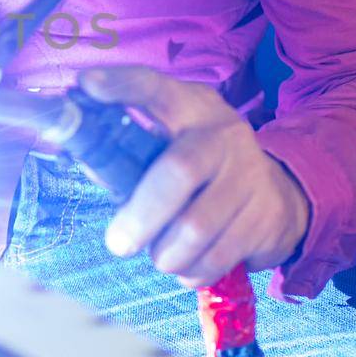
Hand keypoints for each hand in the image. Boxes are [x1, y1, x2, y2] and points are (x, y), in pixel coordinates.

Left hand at [81, 66, 309, 287]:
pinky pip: (217, 257)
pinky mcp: (266, 216)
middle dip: (141, 216)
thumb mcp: (173, 143)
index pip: (154, 87)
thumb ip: (129, 149)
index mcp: (190, 108)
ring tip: (161, 254)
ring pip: (196, 228)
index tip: (89, 85)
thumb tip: (77, 154)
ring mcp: (250, 174)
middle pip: (179, 171)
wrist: (278, 194)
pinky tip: (188, 263)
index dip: (122, 85)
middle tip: (118, 243)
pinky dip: (192, 271)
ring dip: (166, 254)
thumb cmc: (202, 168)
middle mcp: (223, 134)